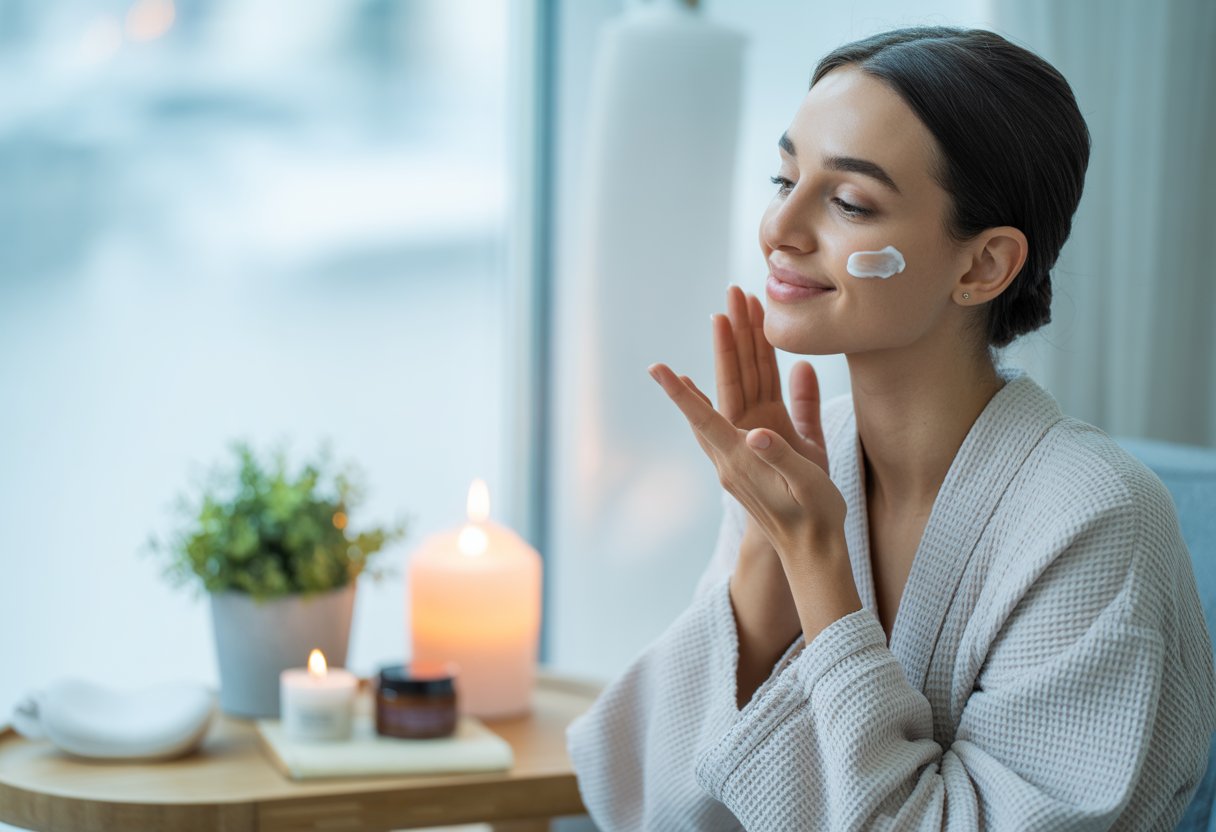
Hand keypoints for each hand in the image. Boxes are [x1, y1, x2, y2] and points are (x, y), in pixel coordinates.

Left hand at [648, 292, 846, 567]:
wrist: (812, 551)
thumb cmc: (813, 519)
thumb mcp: (806, 484)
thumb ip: (783, 454)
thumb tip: (761, 429)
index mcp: (743, 456)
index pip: (706, 415)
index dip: (682, 391)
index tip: (656, 368)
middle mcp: (738, 446)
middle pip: (728, 385)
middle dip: (727, 341)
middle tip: (726, 301)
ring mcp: (749, 442)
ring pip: (742, 385)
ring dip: (740, 348)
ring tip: (737, 311)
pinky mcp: (764, 443)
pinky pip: (754, 398)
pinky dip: (747, 373)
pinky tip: (741, 357)